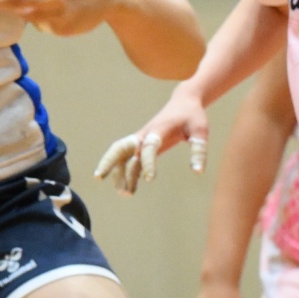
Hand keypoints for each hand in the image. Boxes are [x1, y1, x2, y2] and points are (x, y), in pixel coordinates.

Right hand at [93, 87, 209, 193]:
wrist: (184, 102)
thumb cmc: (192, 116)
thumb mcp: (200, 130)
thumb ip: (198, 150)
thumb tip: (197, 172)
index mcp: (158, 130)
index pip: (149, 147)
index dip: (148, 163)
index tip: (150, 180)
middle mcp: (145, 135)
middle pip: (120, 147)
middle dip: (108, 162)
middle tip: (98, 178)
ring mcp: (141, 140)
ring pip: (122, 157)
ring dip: (119, 174)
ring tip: (125, 194)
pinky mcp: (143, 145)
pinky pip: (130, 160)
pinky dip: (127, 173)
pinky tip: (129, 189)